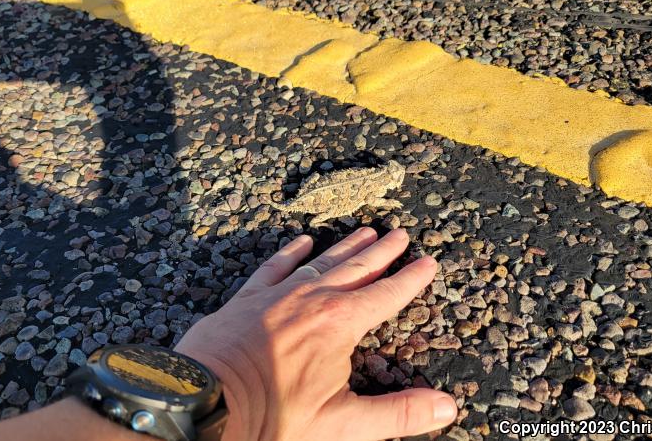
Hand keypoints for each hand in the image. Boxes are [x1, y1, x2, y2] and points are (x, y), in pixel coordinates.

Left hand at [175, 227, 457, 440]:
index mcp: (340, 324)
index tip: (428, 262)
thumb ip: (397, 414)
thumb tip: (446, 407)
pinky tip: (302, 242)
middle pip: (357, 268)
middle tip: (401, 234)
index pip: (387, 295)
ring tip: (366, 230)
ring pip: (321, 262)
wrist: (204, 403)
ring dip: (345, 247)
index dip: (411, 279)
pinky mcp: (247, 298)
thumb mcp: (343, 425)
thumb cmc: (272, 417)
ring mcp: (278, 295)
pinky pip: (274, 266)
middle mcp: (312, 299)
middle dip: (382, 252)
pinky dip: (290, 252)